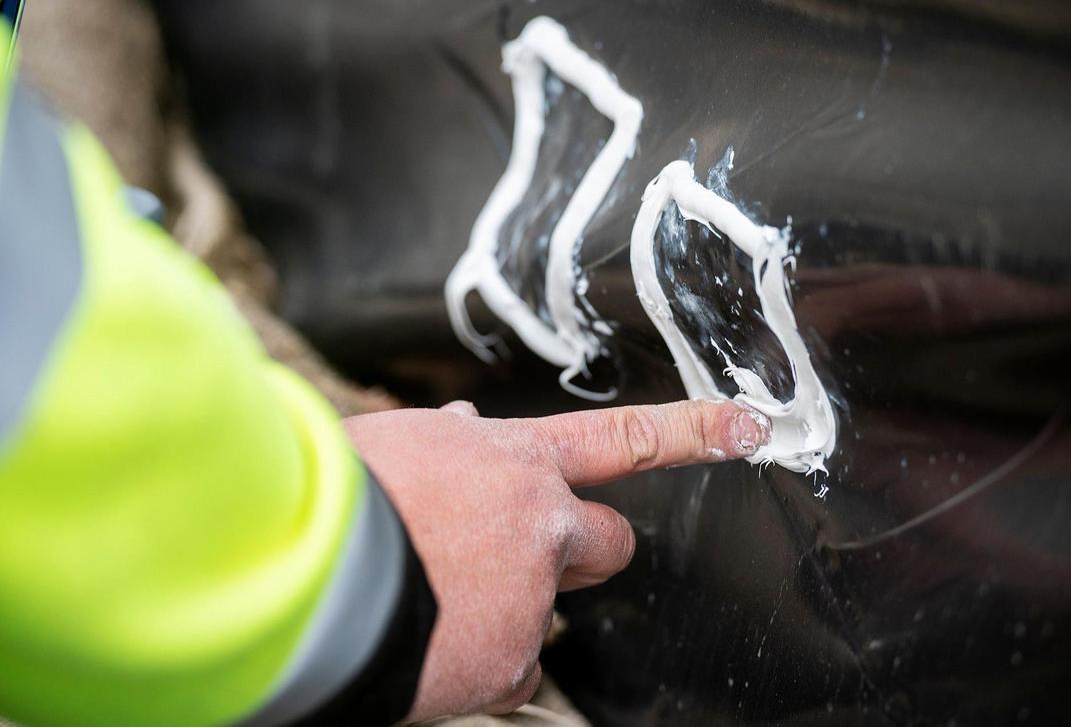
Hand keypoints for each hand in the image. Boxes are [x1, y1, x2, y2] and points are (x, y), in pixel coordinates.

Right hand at [344, 399, 770, 719]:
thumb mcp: (397, 441)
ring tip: (436, 601)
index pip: (623, 436)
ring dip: (508, 608)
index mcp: (511, 455)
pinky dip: (474, 664)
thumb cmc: (332, 496)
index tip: (745, 427)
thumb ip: (449, 440)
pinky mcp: (510, 658)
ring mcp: (531, 591)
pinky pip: (506, 669)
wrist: (302, 571)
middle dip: (583, 550)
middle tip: (527, 560)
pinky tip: (425, 643)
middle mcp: (537, 518)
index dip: (692, 431)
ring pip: (547, 607)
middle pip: (610, 540)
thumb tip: (468, 423)